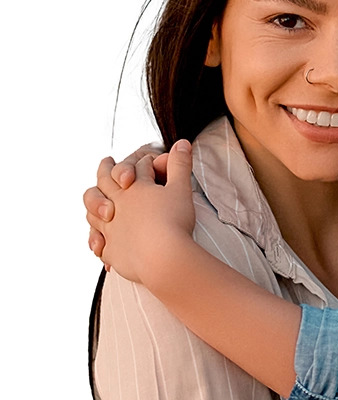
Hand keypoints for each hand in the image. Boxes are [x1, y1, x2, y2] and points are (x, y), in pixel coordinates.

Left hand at [99, 140, 195, 285]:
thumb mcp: (181, 188)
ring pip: (93, 213)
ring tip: (99, 206)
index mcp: (132, 188)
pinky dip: (100, 243)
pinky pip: (101, 245)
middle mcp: (116, 205)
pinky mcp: (112, 251)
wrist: (164, 257)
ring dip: (94, 207)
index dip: (138, 161)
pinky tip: (101, 246)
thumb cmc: (174, 221)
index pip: (133, 168)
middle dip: (105, 171)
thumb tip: (182, 142)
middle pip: (104, 183)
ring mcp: (110, 229)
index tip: (138, 157)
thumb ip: (180, 165)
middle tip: (105, 163)